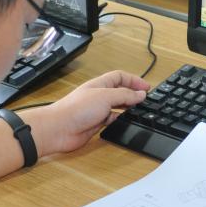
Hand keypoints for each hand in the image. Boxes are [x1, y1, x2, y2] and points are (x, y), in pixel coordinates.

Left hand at [30, 70, 148, 155]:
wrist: (59, 129)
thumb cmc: (77, 109)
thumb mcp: (106, 97)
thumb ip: (125, 95)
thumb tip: (140, 94)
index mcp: (100, 84)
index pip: (120, 77)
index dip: (134, 80)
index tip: (146, 87)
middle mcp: (99, 96)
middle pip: (120, 91)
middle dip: (133, 94)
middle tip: (145, 100)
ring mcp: (97, 110)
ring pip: (117, 107)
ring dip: (127, 108)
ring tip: (139, 111)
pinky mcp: (95, 124)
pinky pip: (111, 120)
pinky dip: (119, 120)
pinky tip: (125, 122)